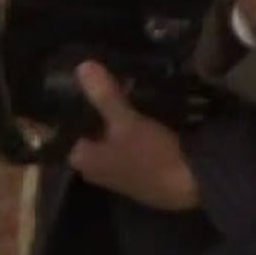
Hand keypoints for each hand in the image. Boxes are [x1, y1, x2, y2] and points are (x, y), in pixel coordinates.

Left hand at [68, 61, 199, 211]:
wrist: (189, 187)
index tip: (82, 79)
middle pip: (91, 130)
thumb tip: (81, 67)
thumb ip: (104, 96)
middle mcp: (93, 167)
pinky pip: (127, 144)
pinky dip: (131, 130)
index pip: (66, 126)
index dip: (74, 102)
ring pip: (110, 137)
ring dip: (117, 118)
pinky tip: (144, 112)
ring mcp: (116, 171)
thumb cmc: (151, 156)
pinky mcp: (137, 171)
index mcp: (82, 158)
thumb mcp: (127, 122)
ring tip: (128, 87)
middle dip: (99, 107)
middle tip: (109, 76)